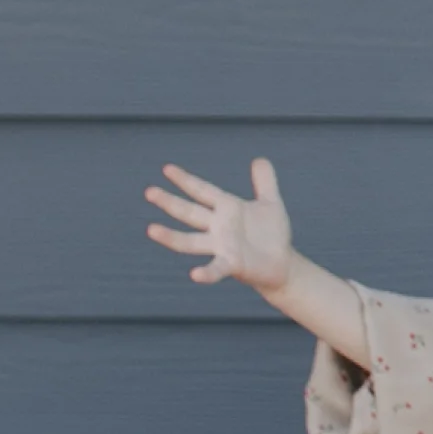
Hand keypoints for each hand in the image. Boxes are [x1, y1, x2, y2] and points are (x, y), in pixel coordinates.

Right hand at [145, 158, 295, 290]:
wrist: (282, 263)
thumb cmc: (272, 234)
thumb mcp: (270, 203)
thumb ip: (265, 182)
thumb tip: (260, 159)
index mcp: (227, 209)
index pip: (202, 191)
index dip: (186, 180)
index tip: (166, 168)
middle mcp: (218, 227)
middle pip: (189, 213)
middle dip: (170, 202)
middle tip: (149, 191)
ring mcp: (222, 247)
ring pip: (190, 242)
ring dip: (171, 237)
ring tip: (151, 230)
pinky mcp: (232, 264)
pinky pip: (216, 269)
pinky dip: (206, 273)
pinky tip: (194, 274)